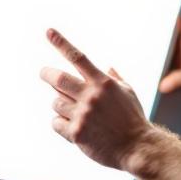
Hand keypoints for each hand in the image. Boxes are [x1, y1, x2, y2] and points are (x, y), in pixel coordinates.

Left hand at [39, 28, 155, 170]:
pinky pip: (56, 122)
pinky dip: (60, 123)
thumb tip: (107, 67)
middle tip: (43, 72)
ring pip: (56, 103)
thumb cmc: (133, 119)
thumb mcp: (128, 93)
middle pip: (58, 79)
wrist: (137, 148)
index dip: (61, 43)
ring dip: (60, 104)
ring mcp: (83, 115)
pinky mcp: (76, 133)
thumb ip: (115, 79)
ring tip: (74, 112)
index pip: (78, 57)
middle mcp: (91, 96)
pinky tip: (73, 128)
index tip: (48, 31)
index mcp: (103, 83)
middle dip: (46, 74)